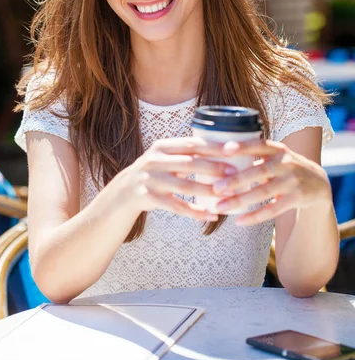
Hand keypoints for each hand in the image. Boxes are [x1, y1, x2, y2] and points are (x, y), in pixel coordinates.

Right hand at [121, 137, 237, 221]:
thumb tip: (223, 149)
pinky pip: (176, 207)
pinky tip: (210, 215)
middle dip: (214, 168)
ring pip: (185, 186)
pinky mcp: (149, 198)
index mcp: (162, 147)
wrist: (124, 191)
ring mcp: (151, 180)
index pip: (191, 144)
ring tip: (227, 195)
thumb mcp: (164, 157)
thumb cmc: (154, 172)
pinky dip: (195, 212)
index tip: (234, 149)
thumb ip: (186, 153)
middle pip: (190, 163)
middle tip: (235, 173)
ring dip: (208, 191)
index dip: (213, 147)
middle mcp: (155, 161)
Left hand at [212, 139, 330, 225]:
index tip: (224, 149)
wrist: (318, 182)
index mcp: (277, 149)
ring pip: (264, 192)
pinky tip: (239, 221)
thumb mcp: (274, 156)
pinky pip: (273, 209)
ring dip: (241, 201)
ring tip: (221, 207)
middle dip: (236, 180)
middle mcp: (286, 163)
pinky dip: (255, 216)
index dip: (243, 146)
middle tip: (215, 188)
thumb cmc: (284, 167)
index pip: (259, 145)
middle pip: (259, 171)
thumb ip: (253, 156)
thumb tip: (216, 157)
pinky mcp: (297, 198)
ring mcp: (293, 181)